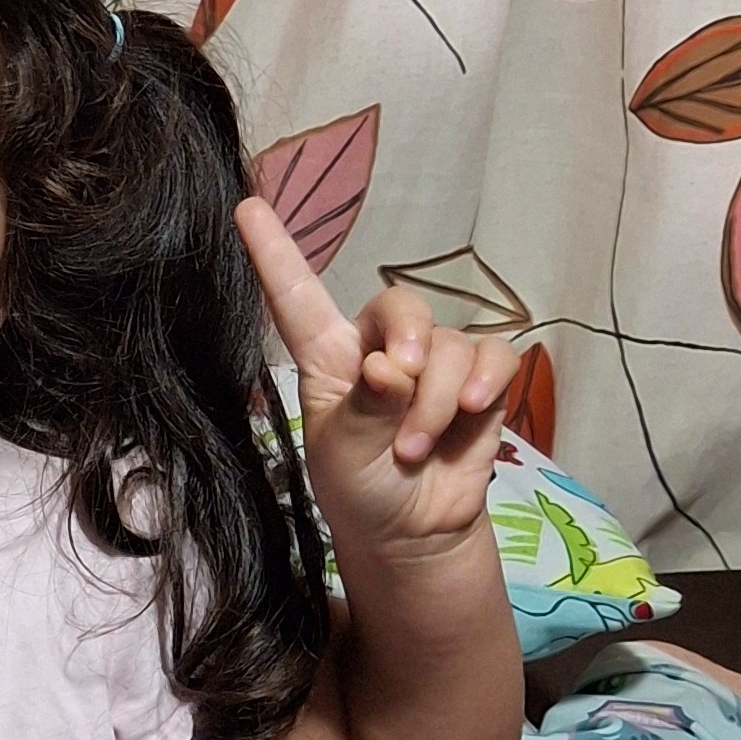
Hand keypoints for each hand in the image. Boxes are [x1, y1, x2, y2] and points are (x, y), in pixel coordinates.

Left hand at [236, 193, 515, 553]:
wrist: (414, 531)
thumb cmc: (362, 489)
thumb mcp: (344, 455)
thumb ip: (364, 410)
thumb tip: (388, 368)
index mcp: (328, 358)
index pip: (297, 297)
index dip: (274, 253)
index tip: (247, 208)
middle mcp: (380, 348)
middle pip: (401, 304)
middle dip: (408, 340)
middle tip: (400, 384)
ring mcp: (433, 362)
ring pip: (448, 345)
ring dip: (435, 400)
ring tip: (416, 447)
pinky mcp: (479, 380)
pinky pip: (493, 355)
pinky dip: (485, 380)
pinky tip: (472, 408)